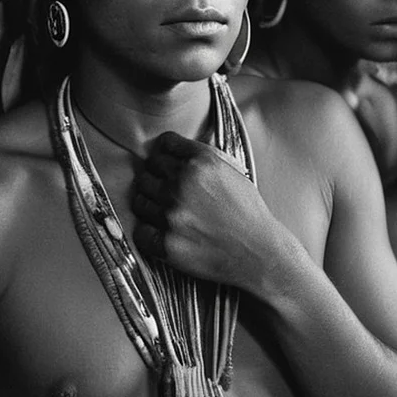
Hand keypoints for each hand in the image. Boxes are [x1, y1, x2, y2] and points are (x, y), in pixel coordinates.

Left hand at [131, 131, 284, 291]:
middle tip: (164, 189)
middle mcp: (182, 184)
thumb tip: (175, 150)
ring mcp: (172, 214)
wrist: (258, 253)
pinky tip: (160, 231)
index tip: (165, 161)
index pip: (164, 144)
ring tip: (163, 211)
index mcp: (201, 162)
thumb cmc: (248, 213)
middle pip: (147, 170)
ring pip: (139, 199)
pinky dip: (147, 232)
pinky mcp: (166, 243)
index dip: (164, 152)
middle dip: (154, 177)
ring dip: (148, 203)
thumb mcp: (232, 171)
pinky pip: (139, 231)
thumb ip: (202, 157)